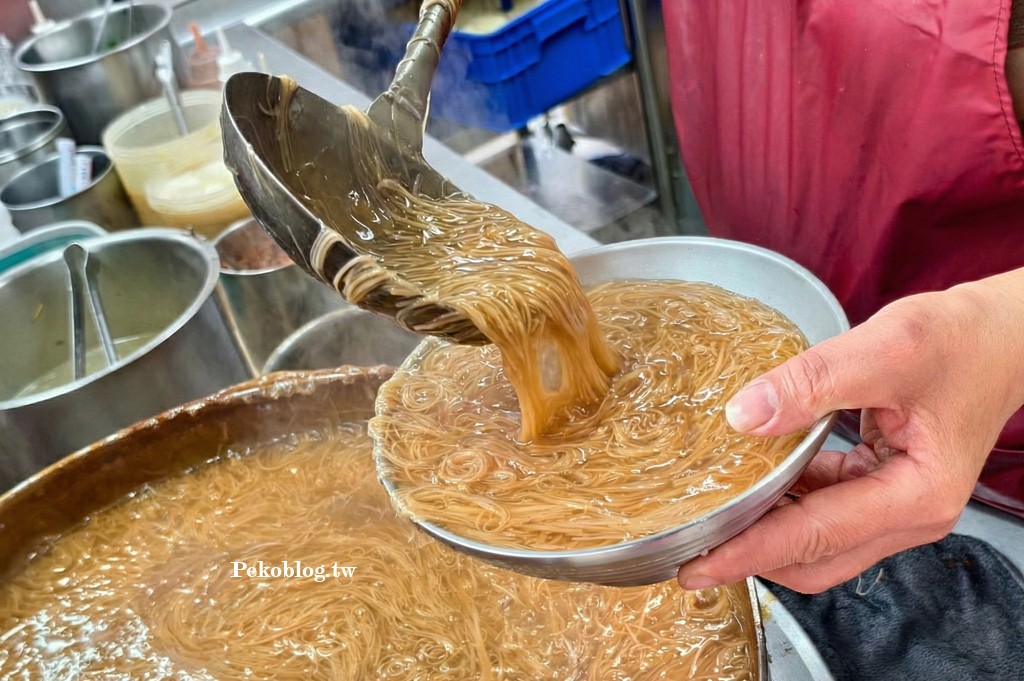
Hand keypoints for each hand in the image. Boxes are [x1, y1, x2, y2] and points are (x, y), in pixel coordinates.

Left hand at [677, 272, 1023, 592]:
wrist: (1000, 336)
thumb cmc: (959, 340)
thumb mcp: (884, 349)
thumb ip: (811, 382)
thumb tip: (743, 417)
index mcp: (916, 496)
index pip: (814, 537)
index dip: (750, 552)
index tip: (697, 565)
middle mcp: (910, 515)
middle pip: (814, 558)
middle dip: (751, 557)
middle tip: (689, 550)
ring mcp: (899, 507)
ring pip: (818, 542)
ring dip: (767, 532)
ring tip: (712, 518)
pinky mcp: (885, 489)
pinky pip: (827, 511)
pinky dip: (789, 503)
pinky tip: (756, 480)